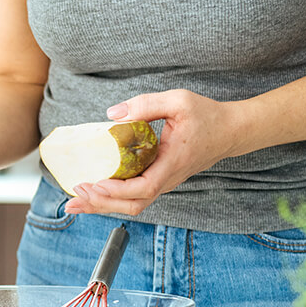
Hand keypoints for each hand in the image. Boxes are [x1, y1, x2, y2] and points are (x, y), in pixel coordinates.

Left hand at [65, 89, 246, 215]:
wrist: (230, 131)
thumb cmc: (207, 116)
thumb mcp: (179, 101)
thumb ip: (145, 104)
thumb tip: (112, 115)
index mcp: (172, 163)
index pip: (144, 188)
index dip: (118, 191)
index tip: (96, 184)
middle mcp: (167, 179)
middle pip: (133, 204)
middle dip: (101, 204)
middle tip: (74, 196)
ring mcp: (163, 182)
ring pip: (131, 204)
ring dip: (102, 205)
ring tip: (75, 202)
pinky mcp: (159, 180)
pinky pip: (133, 196)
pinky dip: (111, 198)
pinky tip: (92, 193)